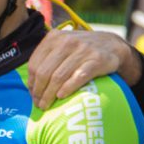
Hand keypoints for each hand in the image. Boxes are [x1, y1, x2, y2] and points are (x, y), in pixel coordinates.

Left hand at [27, 30, 141, 108]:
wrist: (113, 45)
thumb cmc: (81, 51)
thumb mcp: (63, 45)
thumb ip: (47, 58)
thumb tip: (30, 85)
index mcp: (54, 38)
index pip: (35, 64)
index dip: (31, 83)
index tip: (32, 95)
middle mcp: (67, 42)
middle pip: (44, 72)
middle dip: (38, 92)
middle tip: (38, 104)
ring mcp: (82, 50)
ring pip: (58, 77)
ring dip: (49, 95)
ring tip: (46, 106)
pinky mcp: (96, 60)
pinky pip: (78, 77)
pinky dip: (67, 88)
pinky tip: (61, 97)